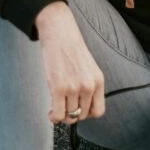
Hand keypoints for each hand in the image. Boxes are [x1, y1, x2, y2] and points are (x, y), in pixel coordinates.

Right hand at [35, 2, 105, 124]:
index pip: (98, 111)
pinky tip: (51, 110)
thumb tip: (82, 107)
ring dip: (61, 114)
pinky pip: (57, 114)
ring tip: (57, 105)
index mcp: (98, 81)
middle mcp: (88, 86)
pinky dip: (53, 116)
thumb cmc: (72, 49)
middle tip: (64, 106)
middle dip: (72, 113)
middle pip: (82, 115)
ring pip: (69, 116)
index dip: (87, 113)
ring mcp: (74, 88)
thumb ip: (89, 86)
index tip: (80, 109)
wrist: (60, 33)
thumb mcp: (89, 68)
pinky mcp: (59, 88)